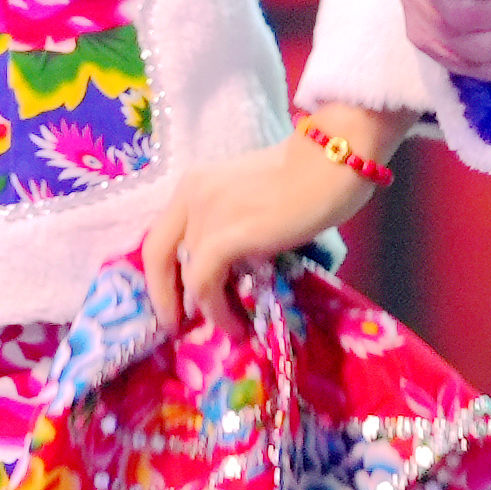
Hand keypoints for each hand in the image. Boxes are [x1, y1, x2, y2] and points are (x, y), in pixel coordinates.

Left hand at [138, 105, 409, 337]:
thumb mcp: (252, 198)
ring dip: (207, 309)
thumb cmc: (308, 177)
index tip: (175, 302)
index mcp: (195, 183)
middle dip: (165, 297)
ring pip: (188, 275)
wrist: (332, 163)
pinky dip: (217, 311)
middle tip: (180, 326)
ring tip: (231, 326)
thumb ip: (231, 222)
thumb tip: (231, 268)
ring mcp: (206, 214)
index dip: (161, 275)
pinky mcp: (225, 235)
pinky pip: (205, 284)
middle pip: (158, 255)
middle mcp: (191, 195)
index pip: (161, 235)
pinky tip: (238, 325)